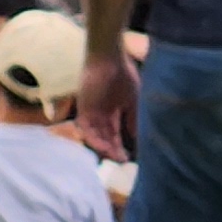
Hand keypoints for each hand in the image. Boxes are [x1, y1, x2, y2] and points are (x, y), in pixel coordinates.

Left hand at [81, 38, 136, 155]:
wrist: (109, 59)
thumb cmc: (123, 76)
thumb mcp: (133, 102)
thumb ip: (133, 119)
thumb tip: (138, 139)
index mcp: (111, 114)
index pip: (115, 136)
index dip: (122, 147)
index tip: (130, 159)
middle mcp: (99, 116)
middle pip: (104, 139)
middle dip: (113, 151)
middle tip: (122, 162)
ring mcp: (90, 112)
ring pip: (94, 136)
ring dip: (104, 148)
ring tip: (115, 157)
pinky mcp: (83, 107)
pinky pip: (86, 127)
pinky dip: (94, 138)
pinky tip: (105, 146)